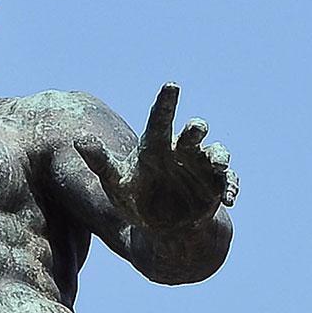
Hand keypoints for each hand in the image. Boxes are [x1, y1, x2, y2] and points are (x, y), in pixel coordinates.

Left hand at [76, 82, 237, 232]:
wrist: (160, 226)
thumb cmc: (135, 199)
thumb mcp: (116, 183)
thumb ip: (101, 162)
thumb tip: (80, 140)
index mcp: (157, 146)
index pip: (161, 120)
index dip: (166, 103)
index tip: (172, 85)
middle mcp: (182, 151)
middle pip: (193, 133)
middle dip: (196, 130)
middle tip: (195, 129)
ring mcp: (202, 167)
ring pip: (217, 153)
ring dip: (218, 156)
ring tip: (217, 165)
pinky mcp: (217, 185)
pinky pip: (228, 181)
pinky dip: (231, 187)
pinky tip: (230, 199)